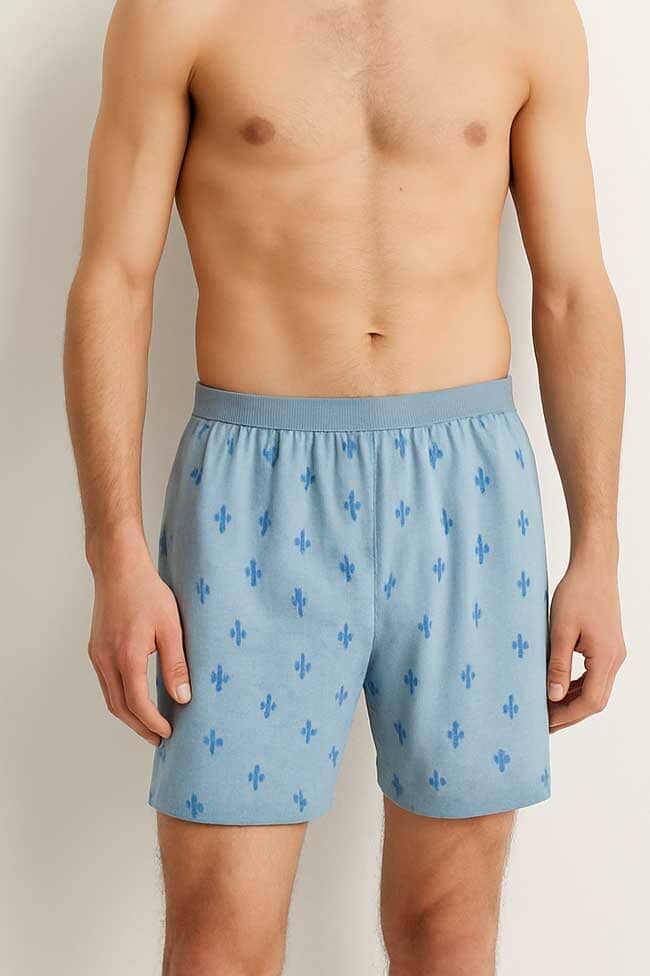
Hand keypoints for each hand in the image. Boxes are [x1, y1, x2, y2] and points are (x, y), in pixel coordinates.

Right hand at [87, 534, 189, 745]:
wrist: (119, 568)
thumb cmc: (147, 592)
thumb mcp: (171, 627)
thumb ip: (176, 665)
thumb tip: (183, 698)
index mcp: (126, 656)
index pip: (137, 703)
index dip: (152, 723)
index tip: (168, 732)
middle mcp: (106, 659)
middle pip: (119, 707)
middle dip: (139, 727)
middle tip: (158, 738)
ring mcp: (97, 654)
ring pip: (110, 697)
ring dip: (129, 715)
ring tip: (149, 724)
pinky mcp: (95, 648)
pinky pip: (106, 682)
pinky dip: (120, 697)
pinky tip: (136, 697)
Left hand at [547, 557, 625, 731]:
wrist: (594, 568)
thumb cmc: (576, 593)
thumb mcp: (561, 630)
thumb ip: (557, 664)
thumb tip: (552, 696)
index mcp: (606, 657)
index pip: (590, 701)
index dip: (567, 715)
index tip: (545, 722)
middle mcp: (615, 659)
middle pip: (596, 700)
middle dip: (570, 714)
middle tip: (543, 723)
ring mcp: (614, 654)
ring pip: (596, 689)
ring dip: (572, 701)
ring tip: (547, 709)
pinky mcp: (608, 647)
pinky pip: (594, 675)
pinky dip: (577, 686)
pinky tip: (558, 688)